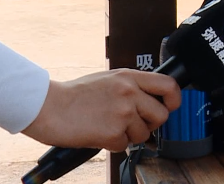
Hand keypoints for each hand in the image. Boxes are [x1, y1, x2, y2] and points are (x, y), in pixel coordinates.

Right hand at [22, 69, 180, 151]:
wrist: (48, 107)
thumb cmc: (74, 94)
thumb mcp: (108, 79)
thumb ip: (131, 86)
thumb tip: (150, 98)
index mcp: (129, 77)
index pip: (169, 85)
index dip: (174, 99)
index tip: (170, 106)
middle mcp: (130, 93)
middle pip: (162, 115)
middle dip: (150, 123)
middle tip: (133, 123)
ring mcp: (122, 113)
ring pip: (144, 134)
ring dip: (129, 135)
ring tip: (109, 126)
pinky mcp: (112, 133)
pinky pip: (124, 145)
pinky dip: (113, 144)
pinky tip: (99, 133)